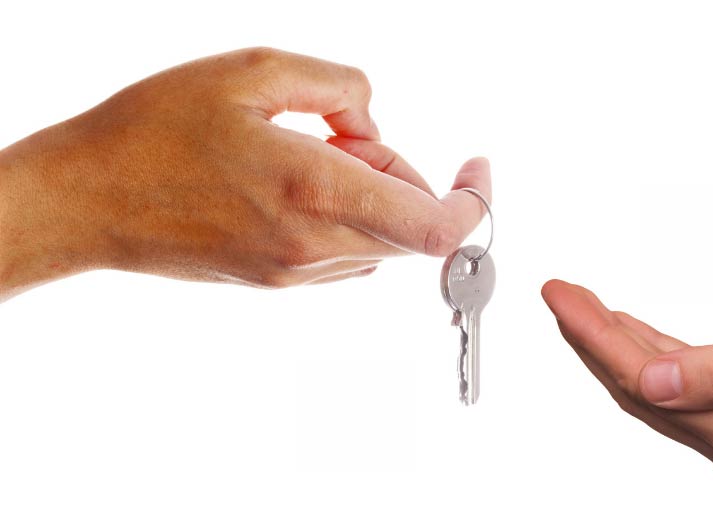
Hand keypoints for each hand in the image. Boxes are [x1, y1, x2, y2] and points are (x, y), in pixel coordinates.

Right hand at [0, 48, 490, 300]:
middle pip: (412, 230)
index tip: (475, 168)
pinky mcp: (276, 282)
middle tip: (346, 135)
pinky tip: (289, 184)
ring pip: (380, 243)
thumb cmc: (153, 132)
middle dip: (403, 177)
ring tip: (303, 156)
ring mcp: (294, 273)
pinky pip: (343, 253)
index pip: (434, 228)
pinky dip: (344, 218)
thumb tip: (373, 125)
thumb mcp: (251, 72)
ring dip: (371, 198)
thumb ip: (339, 87)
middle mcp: (312, 246)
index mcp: (315, 193)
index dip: (473, 202)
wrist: (85, 199)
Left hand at [541, 280, 712, 481]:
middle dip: (590, 338)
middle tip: (558, 293)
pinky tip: (633, 332)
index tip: (559, 295)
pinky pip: (678, 385)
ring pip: (652, 386)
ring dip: (614, 345)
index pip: (638, 380)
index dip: (591, 335)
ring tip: (581, 307)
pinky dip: (649, 354)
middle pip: (634, 387)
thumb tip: (650, 384)